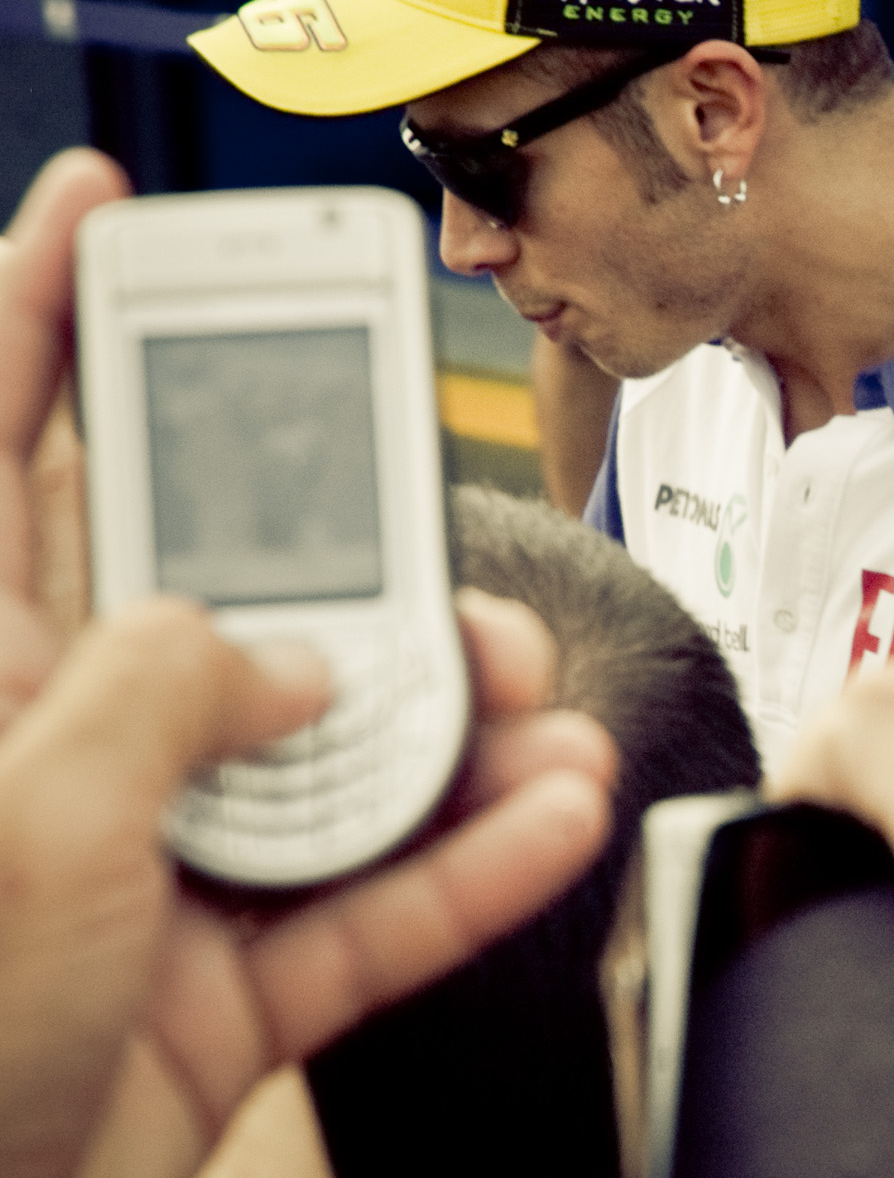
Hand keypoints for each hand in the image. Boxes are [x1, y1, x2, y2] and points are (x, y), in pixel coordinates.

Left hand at [0, 153, 617, 1177]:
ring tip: (538, 703)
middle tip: (430, 517)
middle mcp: (74, 748)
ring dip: (447, 729)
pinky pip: (380, 902)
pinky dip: (471, 866)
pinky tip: (554, 816)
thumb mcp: (33, 820)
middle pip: (225, 594)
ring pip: (335, 757)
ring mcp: (167, 863)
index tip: (99, 203)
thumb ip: (171, 696)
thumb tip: (292, 661)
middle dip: (339, 551)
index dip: (39, 310)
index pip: (0, 448)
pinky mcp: (242, 974)